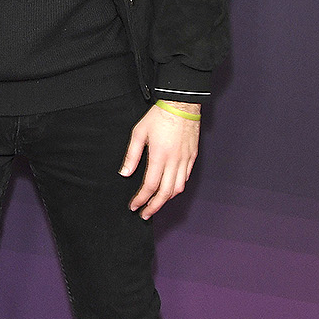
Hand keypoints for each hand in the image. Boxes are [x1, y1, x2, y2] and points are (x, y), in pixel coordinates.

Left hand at [120, 104, 199, 218]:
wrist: (182, 104)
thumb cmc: (159, 116)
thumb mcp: (139, 133)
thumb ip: (132, 155)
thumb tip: (125, 173)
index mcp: (159, 156)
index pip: (150, 186)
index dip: (141, 199)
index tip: (134, 206)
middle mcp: (174, 161)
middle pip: (165, 193)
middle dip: (154, 206)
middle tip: (145, 214)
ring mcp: (185, 159)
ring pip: (178, 188)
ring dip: (166, 200)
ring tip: (155, 204)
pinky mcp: (192, 156)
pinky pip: (186, 178)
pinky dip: (177, 187)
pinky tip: (169, 189)